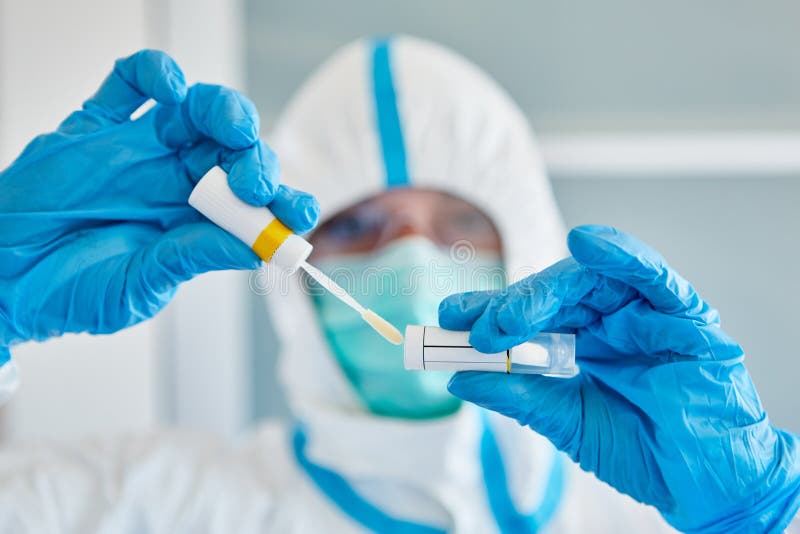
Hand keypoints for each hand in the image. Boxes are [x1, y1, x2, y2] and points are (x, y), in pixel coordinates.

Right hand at [0, 50, 318, 355]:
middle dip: (256, 158)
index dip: (284, 202)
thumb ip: (192, 258)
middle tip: (252, 179)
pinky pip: (130, 86)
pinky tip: (170, 88)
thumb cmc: (71, 293)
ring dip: (223, 110)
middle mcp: (177, 184)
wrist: (1, 278)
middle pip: (236, 153)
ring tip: (229, 125)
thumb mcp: (139, 285)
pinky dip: (154, 74)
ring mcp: (139, 153)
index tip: (298, 212)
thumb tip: (256, 245)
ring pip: (197, 113)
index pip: (256, 205)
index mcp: (197, 225)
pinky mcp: (96, 129)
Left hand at [439, 225, 799, 532]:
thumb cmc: (641, 451)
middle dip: (511, 306)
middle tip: (477, 328)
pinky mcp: (685, 315)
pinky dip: (622, 256)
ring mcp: (644, 314)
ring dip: (547, 289)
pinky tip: (588, 245)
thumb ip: (516, 395)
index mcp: (580, 342)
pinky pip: (653, 276)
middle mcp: (608, 320)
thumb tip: (458, 377)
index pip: (529, 315)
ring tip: (511, 313)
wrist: (701, 484)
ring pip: (591, 279)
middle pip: (554, 292)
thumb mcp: (564, 421)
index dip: (490, 311)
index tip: (448, 317)